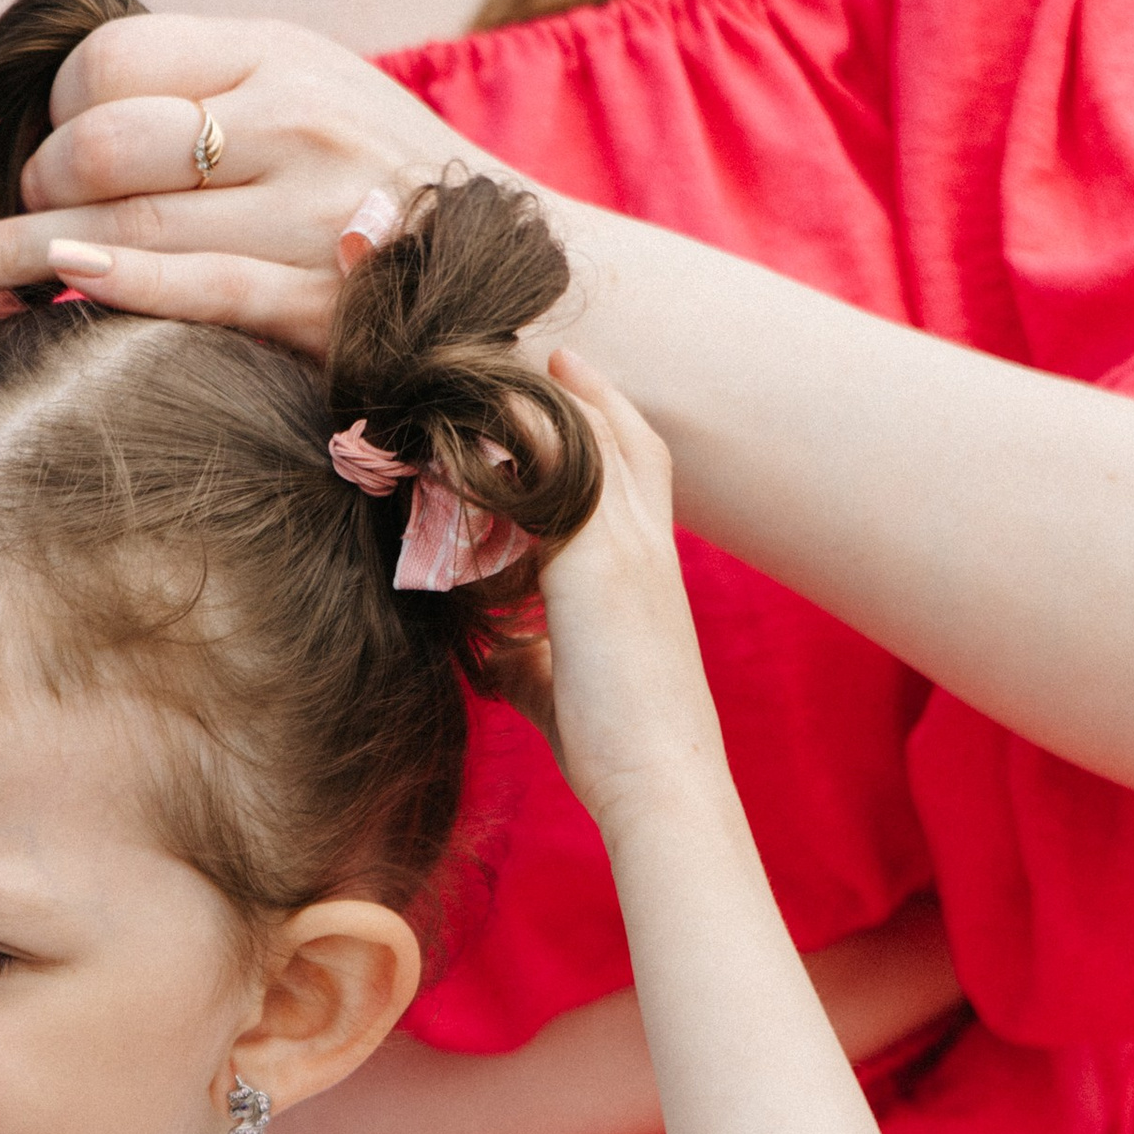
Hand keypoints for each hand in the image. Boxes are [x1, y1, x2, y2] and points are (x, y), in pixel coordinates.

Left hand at [0, 13, 476, 354]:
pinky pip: (191, 290)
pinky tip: (52, 292)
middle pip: (100, 143)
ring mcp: (312, 215)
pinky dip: (110, 289)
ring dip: (18, 255)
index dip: (52, 111)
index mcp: (283, 56)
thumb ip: (214, 93)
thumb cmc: (394, 189)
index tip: (32, 155)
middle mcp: (296, 122)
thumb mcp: (317, 95)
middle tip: (1, 228)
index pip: (112, 61)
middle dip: (30, 189)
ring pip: (124, 223)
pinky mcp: (324, 305)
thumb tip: (68, 119)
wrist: (538, 279)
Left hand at [512, 347, 731, 841]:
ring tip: (496, 366)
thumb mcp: (563, 688)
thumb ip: (532, 658)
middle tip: (544, 351)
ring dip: (542, 404)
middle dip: (584, 391)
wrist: (661, 781)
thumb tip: (494, 655)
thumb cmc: (618, 747)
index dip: (609, 425)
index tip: (571, 389)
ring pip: (588, 442)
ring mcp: (624, 547)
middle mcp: (645, 544)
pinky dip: (516, 440)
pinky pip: (552, 474)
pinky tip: (473, 418)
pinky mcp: (592, 563)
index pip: (638, 471)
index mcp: (648, 569)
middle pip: (623, 435)